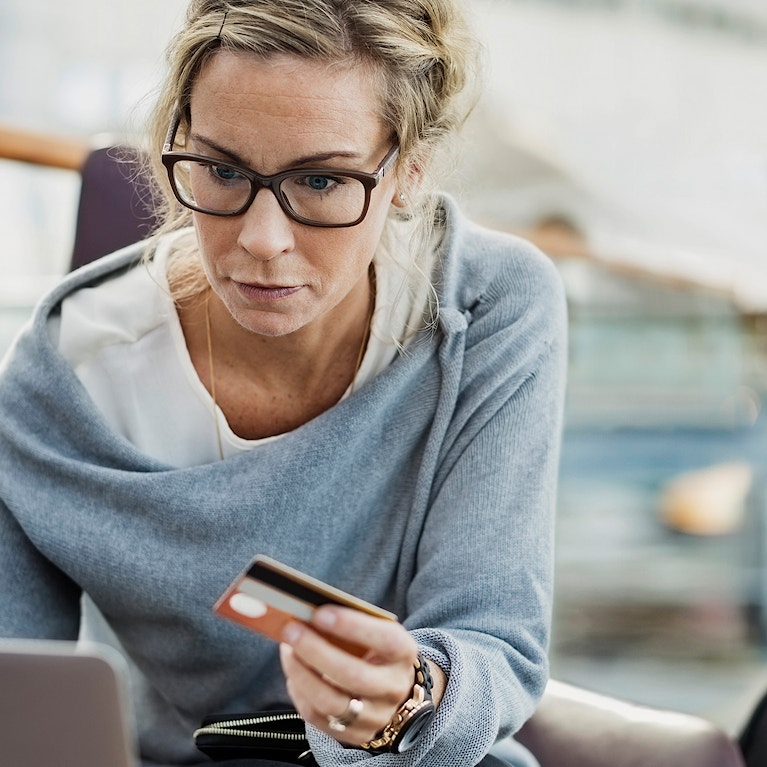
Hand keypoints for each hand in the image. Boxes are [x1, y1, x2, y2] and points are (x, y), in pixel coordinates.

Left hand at [279, 605, 430, 745]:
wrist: (392, 688)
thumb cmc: (375, 649)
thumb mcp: (374, 631)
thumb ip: (349, 623)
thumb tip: (307, 613)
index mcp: (403, 653)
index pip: (385, 640)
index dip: (351, 626)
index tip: (319, 613)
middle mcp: (393, 687)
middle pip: (353, 675)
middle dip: (316, 651)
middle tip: (291, 630)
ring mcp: (375, 716)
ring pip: (331, 701)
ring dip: (302, 674)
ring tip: (287, 650)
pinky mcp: (354, 734)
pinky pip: (318, 718)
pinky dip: (299, 693)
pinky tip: (293, 673)